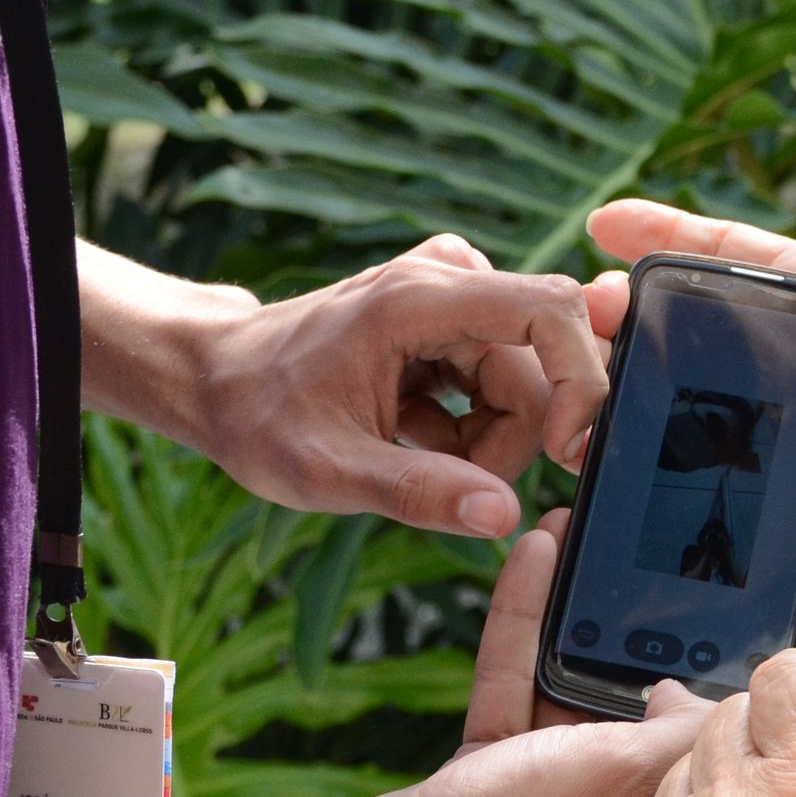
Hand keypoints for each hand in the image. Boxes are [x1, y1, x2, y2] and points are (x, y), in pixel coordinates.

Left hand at [166, 235, 609, 535]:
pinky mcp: (451, 317)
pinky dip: (471, 424)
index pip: (550, 310)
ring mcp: (451, 294)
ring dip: (486, 438)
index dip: (579, 380)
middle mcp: (446, 280)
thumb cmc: (259, 415)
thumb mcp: (328, 471)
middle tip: (442, 478)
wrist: (216, 378)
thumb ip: (418, 493)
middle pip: (540, 366)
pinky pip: (502, 378)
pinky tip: (415, 433)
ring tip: (414, 454)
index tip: (564, 449)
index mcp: (419, 299)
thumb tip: (502, 515)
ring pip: (524, 380)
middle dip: (511, 438)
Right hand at [304, 509, 795, 796]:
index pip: (767, 745)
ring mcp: (561, 787)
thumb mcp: (635, 770)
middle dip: (698, 633)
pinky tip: (539, 553)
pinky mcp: (497, 767)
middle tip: (719, 554)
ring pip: (596, 681)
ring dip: (604, 610)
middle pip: (681, 708)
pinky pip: (525, 676)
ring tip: (619, 533)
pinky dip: (529, 617)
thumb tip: (760, 689)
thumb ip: (704, 726)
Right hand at [585, 91, 795, 655]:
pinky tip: (595, 426)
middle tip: (576, 299)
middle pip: (685, 313)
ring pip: (673, 375)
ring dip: (618, 363)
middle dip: (622, 300)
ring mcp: (766, 407)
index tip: (602, 222)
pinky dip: (638, 431)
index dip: (662, 232)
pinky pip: (683, 442)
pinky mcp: (754, 465)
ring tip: (571, 357)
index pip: (723, 251)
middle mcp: (788, 347)